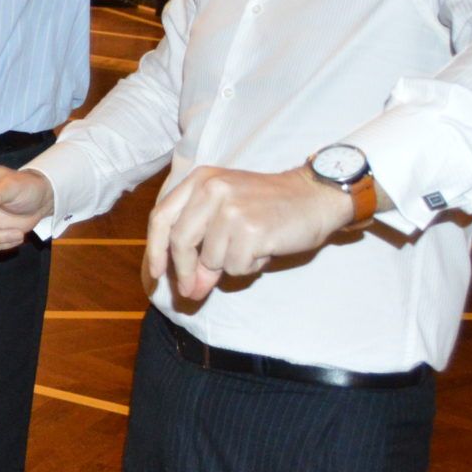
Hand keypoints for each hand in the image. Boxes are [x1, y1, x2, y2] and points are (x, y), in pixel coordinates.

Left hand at [145, 164, 355, 300]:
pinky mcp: (250, 230)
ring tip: (252, 246)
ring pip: (211, 258)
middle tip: (192, 291)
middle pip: (180, 241)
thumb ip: (202, 244)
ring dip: (229, 264)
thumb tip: (190, 287)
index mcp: (200, 180)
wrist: (315, 197)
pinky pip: (235, 266)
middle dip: (184, 272)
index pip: (162, 217)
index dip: (155, 249)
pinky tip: (265, 249)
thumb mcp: (228, 213)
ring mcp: (231, 209)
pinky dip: (249, 266)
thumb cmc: (270, 206)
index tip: (156, 273)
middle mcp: (211, 190)